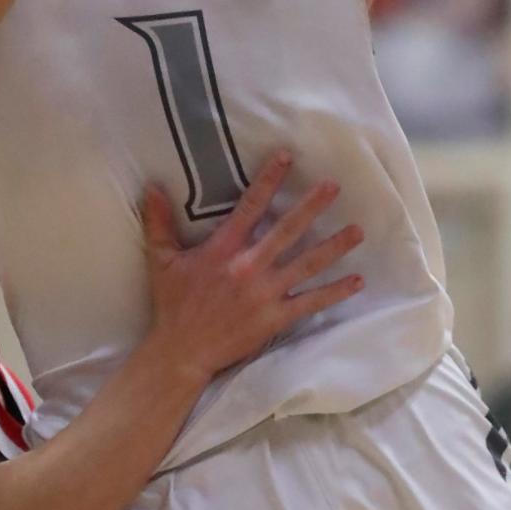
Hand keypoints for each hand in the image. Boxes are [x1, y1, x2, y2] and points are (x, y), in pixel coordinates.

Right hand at [141, 151, 364, 383]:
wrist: (181, 352)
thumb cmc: (173, 304)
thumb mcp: (162, 260)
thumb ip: (159, 222)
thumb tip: (152, 186)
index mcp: (224, 249)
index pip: (250, 206)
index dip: (268, 180)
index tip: (287, 157)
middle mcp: (248, 266)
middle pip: (288, 230)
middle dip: (312, 207)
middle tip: (334, 186)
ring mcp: (265, 293)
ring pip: (306, 264)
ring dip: (334, 246)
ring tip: (358, 230)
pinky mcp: (275, 318)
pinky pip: (310, 302)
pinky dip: (335, 292)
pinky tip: (357, 281)